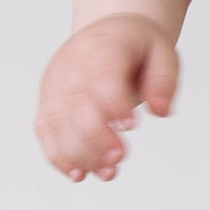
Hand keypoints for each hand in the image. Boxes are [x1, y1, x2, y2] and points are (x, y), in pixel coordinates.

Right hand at [37, 12, 180, 180]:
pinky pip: (45, 131)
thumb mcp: (162, 52)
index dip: (113, 102)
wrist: (106, 35)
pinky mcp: (47, 102)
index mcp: (103, 46)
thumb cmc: (134, 47)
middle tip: (120, 156)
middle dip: (95, 136)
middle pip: (75, 102)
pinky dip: (59, 156)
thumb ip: (164, 80)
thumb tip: (160, 110)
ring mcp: (55, 84)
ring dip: (80, 153)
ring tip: (108, 172)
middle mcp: (72, 64)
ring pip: (57, 122)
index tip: (131, 125)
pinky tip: (79, 174)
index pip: (102, 74)